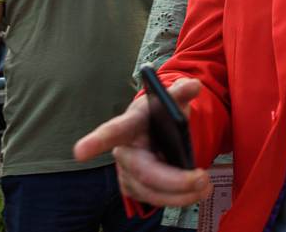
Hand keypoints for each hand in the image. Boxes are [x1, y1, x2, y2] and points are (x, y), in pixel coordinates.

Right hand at [74, 78, 211, 206]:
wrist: (155, 130)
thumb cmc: (158, 114)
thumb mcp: (170, 99)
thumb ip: (181, 91)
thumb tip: (193, 85)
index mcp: (129, 125)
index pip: (112, 132)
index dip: (96, 141)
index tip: (81, 151)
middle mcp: (123, 152)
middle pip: (144, 172)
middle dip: (174, 180)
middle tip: (201, 178)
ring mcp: (128, 174)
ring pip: (152, 192)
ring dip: (181, 194)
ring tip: (205, 186)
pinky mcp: (136, 189)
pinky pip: (156, 200)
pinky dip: (179, 199)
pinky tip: (196, 192)